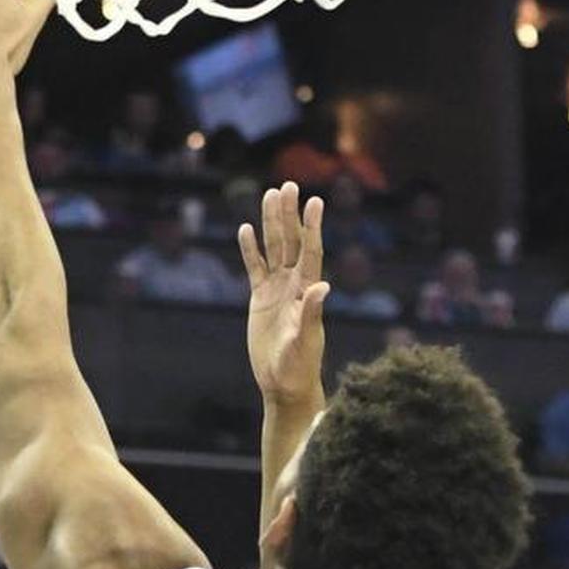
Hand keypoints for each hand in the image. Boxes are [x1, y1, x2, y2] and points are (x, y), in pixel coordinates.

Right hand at [238, 184, 328, 404]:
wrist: (284, 384)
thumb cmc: (299, 367)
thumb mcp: (305, 341)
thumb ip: (311, 313)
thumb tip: (322, 287)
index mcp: (306, 291)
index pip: (310, 251)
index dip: (312, 226)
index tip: (315, 200)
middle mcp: (293, 284)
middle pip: (291, 242)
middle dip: (289, 214)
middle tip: (287, 184)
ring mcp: (276, 290)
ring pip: (273, 249)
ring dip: (271, 223)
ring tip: (268, 195)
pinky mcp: (260, 299)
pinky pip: (255, 268)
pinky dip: (250, 250)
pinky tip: (245, 230)